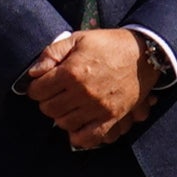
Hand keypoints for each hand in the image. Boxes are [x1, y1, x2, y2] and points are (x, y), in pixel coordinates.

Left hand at [23, 30, 157, 148]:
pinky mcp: (113, 117)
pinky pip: (90, 137)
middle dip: (46, 102)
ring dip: (60, 116)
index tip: (40, 85)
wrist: (143, 54)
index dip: (35, 88)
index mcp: (71, 72)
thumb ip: (51, 54)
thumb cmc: (108, 44)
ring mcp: (98, 107)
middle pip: (49, 108)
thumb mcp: (77, 39)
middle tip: (53, 95)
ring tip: (65, 107)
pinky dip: (79, 137)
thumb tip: (33, 73)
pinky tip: (76, 127)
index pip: (37, 90)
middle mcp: (83, 92)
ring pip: (64, 123)